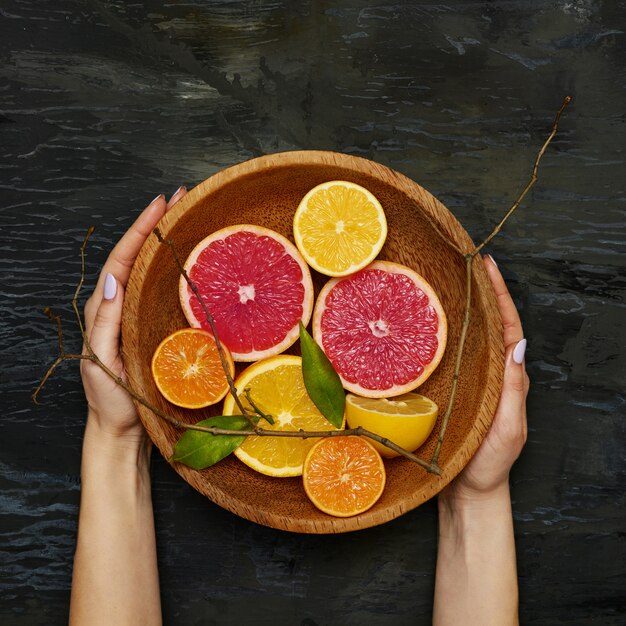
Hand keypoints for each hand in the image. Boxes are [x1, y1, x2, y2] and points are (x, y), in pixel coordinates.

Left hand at [80, 187, 186, 443]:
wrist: (123, 429)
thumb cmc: (111, 400)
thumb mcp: (101, 361)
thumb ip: (104, 322)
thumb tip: (112, 279)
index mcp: (105, 309)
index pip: (122, 258)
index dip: (140, 229)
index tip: (160, 204)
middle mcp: (121, 306)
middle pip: (137, 256)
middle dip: (156, 224)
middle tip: (179, 199)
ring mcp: (140, 316)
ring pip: (152, 271)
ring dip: (167, 242)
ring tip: (187, 218)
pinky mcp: (156, 328)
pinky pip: (164, 293)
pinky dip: (177, 271)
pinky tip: (194, 262)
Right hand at [440, 254, 528, 503]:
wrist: (467, 491)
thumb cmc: (488, 463)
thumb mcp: (508, 428)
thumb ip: (513, 390)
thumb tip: (518, 346)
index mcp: (509, 378)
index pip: (508, 328)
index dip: (500, 296)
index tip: (488, 266)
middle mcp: (492, 374)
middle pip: (490, 325)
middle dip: (482, 292)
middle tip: (465, 264)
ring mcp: (472, 381)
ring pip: (469, 337)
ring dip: (462, 308)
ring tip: (446, 282)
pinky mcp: (453, 390)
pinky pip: (449, 355)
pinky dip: (443, 334)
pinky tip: (427, 324)